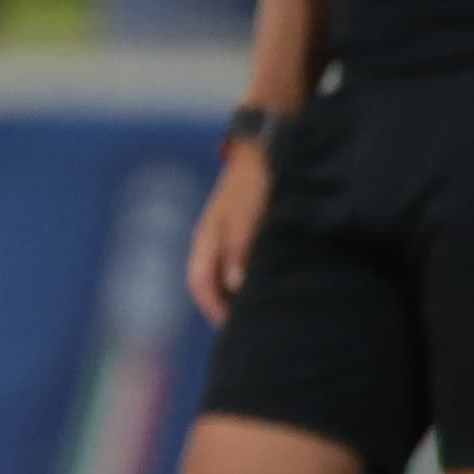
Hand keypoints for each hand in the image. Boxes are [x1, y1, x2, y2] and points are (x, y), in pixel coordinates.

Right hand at [186, 148, 269, 327]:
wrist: (268, 144)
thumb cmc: (257, 179)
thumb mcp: (248, 214)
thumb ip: (240, 247)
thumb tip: (235, 286)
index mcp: (207, 238)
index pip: (200, 283)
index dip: (214, 309)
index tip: (235, 330)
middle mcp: (214, 238)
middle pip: (212, 283)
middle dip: (227, 308)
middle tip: (252, 329)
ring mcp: (230, 233)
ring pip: (228, 273)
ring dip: (241, 294)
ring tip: (266, 312)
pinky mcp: (249, 228)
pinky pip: (245, 261)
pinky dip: (253, 277)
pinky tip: (274, 284)